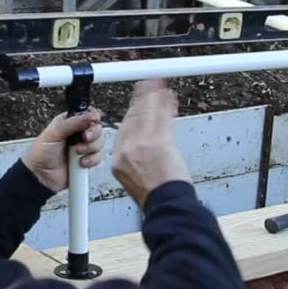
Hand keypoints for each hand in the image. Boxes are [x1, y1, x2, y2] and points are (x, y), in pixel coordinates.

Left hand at [22, 108, 103, 192]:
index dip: (92, 117)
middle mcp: (78, 134)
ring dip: (90, 148)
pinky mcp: (86, 160)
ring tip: (77, 152)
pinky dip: (91, 160)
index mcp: (69, 122)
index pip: (87, 114)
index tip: (92, 121)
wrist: (40, 177)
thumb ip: (71, 122)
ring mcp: (83, 147)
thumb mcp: (53, 133)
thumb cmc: (40, 154)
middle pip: (97, 128)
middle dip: (93, 134)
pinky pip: (98, 157)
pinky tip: (81, 162)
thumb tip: (88, 115)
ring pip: (100, 142)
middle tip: (84, 138)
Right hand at [112, 80, 191, 206]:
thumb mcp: (135, 180)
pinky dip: (166, 103)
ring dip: (153, 96)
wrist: (165, 204)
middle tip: (148, 86)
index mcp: (118, 160)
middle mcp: (128, 149)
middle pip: (133, 117)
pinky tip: (169, 95)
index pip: (123, 129)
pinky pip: (161, 116)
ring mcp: (143, 143)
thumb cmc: (154, 197)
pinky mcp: (159, 140)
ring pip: (146, 113)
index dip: (132, 113)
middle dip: (141, 100)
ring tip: (158, 84)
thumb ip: (134, 161)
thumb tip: (141, 150)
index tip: (137, 104)